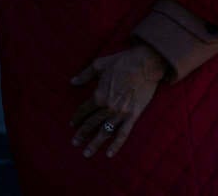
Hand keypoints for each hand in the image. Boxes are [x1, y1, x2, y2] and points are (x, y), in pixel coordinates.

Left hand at [69, 43, 166, 157]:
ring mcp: (121, 113)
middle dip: (82, 134)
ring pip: (104, 132)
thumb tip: (72, 82)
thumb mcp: (99, 65)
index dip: (77, 117)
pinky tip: (109, 154)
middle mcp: (108, 107)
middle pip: (91, 124)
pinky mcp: (133, 116)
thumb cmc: (122, 62)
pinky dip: (116, 145)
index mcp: (98, 95)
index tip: (72, 124)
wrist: (145, 64)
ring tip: (86, 153)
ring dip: (94, 144)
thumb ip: (84, 75)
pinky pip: (123, 134)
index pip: (84, 110)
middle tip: (74, 142)